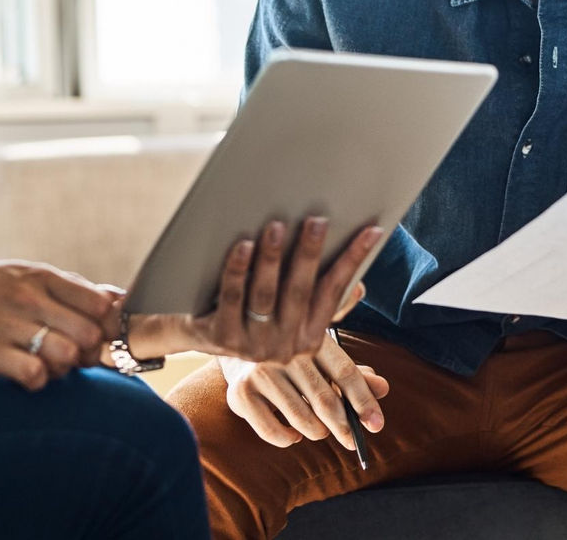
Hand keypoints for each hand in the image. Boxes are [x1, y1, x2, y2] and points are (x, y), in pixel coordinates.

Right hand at [0, 261, 115, 390]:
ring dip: (62, 369)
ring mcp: (10, 325)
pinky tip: (24, 375)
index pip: (101, 304)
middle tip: (70, 357)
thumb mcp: (25, 276)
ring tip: (45, 366)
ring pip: (67, 356)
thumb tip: (116, 298)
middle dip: (87, 353)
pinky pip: (34, 375)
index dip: (106, 326)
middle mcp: (30, 298)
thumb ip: (69, 288)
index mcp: (42, 277)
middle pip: (89, 335)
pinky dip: (36, 381)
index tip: (95, 336)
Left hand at [125, 217, 383, 363]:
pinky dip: (238, 270)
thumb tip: (359, 287)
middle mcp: (283, 346)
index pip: (334, 292)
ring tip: (276, 226)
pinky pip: (231, 298)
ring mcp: (251, 345)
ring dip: (272, 259)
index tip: (372, 230)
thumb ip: (321, 303)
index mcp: (307, 338)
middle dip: (310, 254)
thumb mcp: (289, 316)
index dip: (353, 260)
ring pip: (265, 296)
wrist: (195, 335)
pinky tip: (242, 245)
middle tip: (317, 220)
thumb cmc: (250, 315)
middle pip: (300, 292)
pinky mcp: (220, 338)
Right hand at [219, 333, 389, 448]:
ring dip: (317, 431)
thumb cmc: (292, 354)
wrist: (239, 340)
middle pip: (325, 399)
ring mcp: (260, 371)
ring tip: (320, 430)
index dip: (364, 400)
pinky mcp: (241, 393)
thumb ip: (353, 372)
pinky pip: (272, 431)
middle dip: (344, 426)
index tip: (377, 425)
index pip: (345, 372)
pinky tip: (294, 434)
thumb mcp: (322, 356)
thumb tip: (383, 388)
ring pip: (301, 418)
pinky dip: (288, 439)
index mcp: (311, 336)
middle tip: (352, 441)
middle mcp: (285, 351)